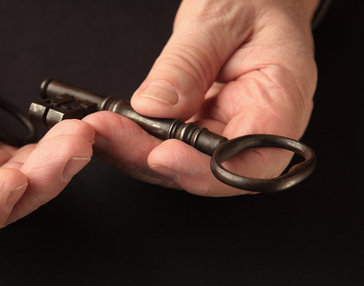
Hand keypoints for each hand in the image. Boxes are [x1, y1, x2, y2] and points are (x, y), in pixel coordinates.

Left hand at [84, 0, 318, 195]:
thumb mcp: (218, 19)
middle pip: (207, 171)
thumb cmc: (253, 2)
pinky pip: (170, 147)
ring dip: (136, 153)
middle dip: (151, 160)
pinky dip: (138, 141)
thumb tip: (155, 106)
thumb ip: (187, 63)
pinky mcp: (202, 130)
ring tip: (101, 129)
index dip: (205, 169)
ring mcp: (227, 133)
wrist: (254, 1)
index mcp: (281, 101)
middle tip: (108, 135)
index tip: (161, 154)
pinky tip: (112, 127)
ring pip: (181, 165)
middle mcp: (255, 128)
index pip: (251, 159)